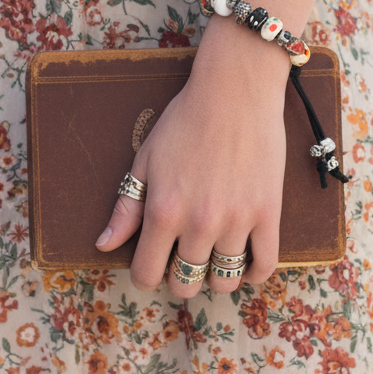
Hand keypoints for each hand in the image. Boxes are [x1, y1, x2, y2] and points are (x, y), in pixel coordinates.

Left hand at [94, 18, 290, 294]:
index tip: (154, 263)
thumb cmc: (186, 118)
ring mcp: (237, 220)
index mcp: (163, 210)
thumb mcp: (147, 158)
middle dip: (180, 277)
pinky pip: (265, 264)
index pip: (147, 274)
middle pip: (186, 284)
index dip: (146, 274)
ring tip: (215, 255)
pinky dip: (253, 272)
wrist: (235, 89)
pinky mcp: (269, 212)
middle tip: (185, 256)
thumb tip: (104, 245)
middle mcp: (199, 223)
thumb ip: (126, 206)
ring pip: (225, 280)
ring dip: (216, 275)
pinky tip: (245, 258)